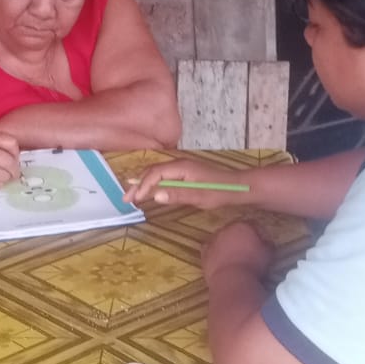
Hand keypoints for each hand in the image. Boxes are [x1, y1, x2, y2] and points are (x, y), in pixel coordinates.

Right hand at [123, 157, 251, 209]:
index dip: (143, 186)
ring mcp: (182, 168)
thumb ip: (177, 195)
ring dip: (144, 184)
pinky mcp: (186, 174)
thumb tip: (155, 196)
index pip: (156, 174)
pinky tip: (150, 192)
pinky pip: (165, 177)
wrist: (238, 187)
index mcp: (181, 167)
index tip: (135, 200)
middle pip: (153, 171)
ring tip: (132, 196)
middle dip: (139, 184)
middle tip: (126, 199)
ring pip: (158, 173)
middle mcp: (180, 164)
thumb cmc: (220, 192)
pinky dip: (154, 184)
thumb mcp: (199, 196)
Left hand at [201, 221, 274, 282]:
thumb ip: (267, 243)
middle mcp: (226, 229)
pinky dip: (216, 254)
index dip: (257, 234)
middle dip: (241, 238)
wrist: (232, 279)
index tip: (260, 243)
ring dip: (227, 245)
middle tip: (247, 250)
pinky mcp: (204, 252)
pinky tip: (222, 263)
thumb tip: (266, 242)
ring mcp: (213, 240)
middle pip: (235, 230)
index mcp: (243, 225)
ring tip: (234, 258)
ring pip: (222, 239)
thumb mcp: (269, 253)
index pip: (252, 225)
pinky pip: (211, 250)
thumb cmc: (253, 265)